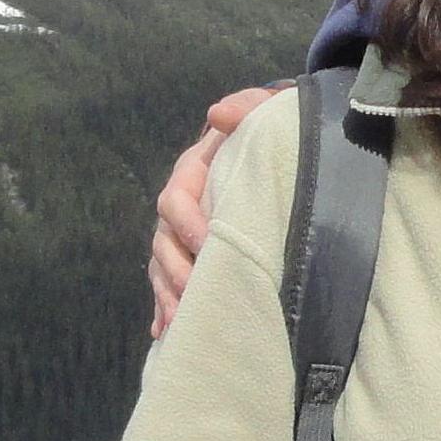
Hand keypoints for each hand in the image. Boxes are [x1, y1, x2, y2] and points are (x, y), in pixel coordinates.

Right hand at [148, 88, 282, 336]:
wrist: (278, 148)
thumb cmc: (270, 131)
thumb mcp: (264, 112)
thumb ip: (247, 107)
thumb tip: (217, 115)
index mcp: (194, 172)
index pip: (176, 198)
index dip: (187, 222)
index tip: (207, 241)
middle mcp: (182, 205)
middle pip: (163, 240)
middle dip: (176, 270)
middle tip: (195, 294)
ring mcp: (184, 233)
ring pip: (162, 266)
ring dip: (168, 294)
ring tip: (180, 322)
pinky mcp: (193, 255)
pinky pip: (171, 284)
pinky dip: (166, 307)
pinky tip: (164, 333)